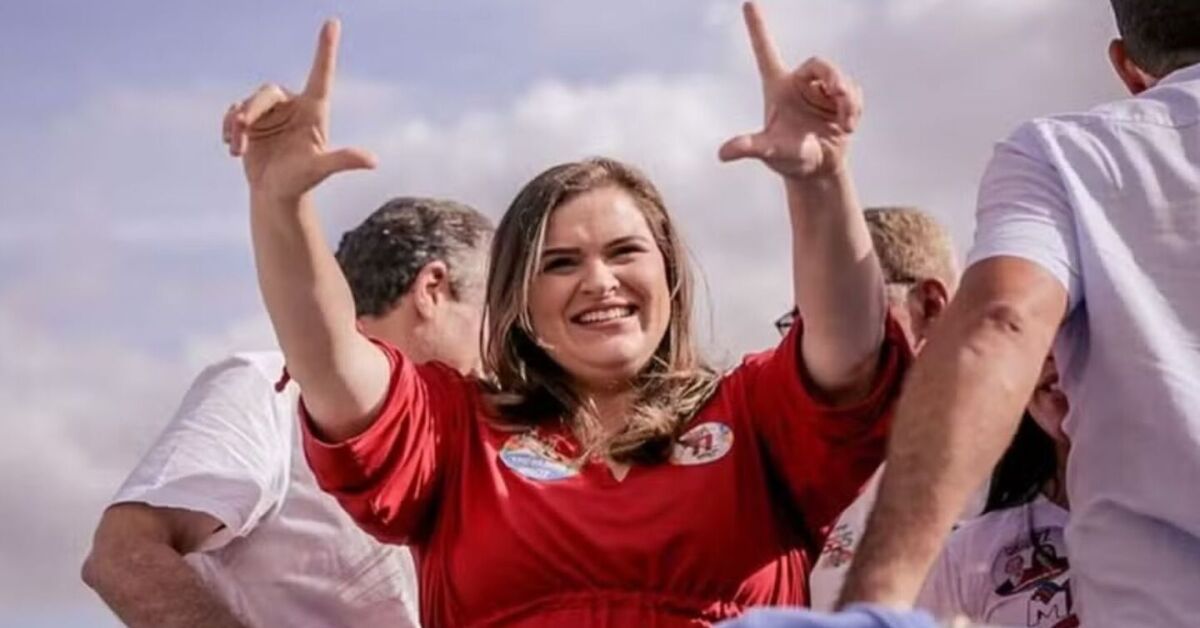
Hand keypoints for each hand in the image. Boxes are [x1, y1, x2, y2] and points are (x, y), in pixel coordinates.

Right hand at [221, 19, 375, 202]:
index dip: (326, 48)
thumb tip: (373, 161)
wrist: (275, 194)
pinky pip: (234, 111)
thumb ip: (342, 160)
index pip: (321, 74)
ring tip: (236, 150)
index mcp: (314, 111)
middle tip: (240, 131)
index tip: (333, 22)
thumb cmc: (301, 182)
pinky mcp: (252, 120)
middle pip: (267, 92)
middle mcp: (294, 106)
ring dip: (237, 125)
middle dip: (250, 110)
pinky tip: (231, 146)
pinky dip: (229, 127)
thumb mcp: (319, 169)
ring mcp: (272, 112)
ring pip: (248, 102)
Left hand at [719, 2, 861, 179]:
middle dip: (834, 77)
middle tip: (840, 94)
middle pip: (819, 64)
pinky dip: (854, 108)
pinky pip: (854, 92)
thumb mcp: (769, 151)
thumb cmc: (788, 159)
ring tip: (844, 124)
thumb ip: (750, 147)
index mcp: (777, 87)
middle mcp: (799, 84)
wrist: (818, 171)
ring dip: (847, 101)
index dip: (758, 27)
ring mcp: (822, 90)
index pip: (766, 51)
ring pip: (841, 79)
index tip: (748, 2)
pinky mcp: (842, 98)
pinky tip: (848, 126)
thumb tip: (723, 154)